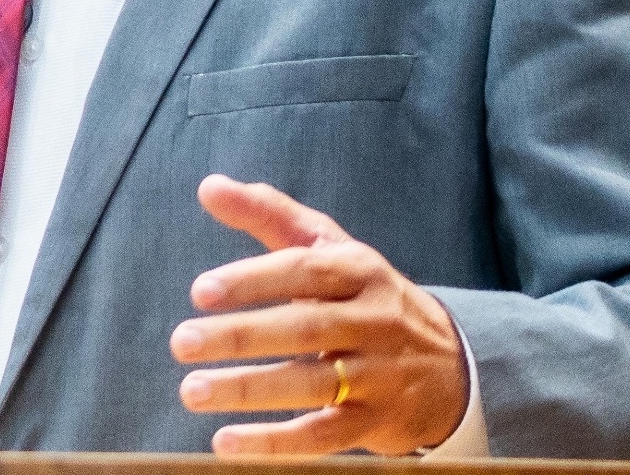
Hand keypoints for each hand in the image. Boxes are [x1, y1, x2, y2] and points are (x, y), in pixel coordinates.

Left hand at [169, 174, 467, 455]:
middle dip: (240, 336)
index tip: (201, 290)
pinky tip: (225, 442)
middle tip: (182, 341)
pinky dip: (274, 443)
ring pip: (310, 384)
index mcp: (358, 269)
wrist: (447, 363)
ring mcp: (377, 374)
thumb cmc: (362, 293)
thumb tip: (209, 187)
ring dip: (247, 390)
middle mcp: (372, 319)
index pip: (303, 270)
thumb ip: (268, 213)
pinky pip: (322, 437)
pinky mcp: (374, 422)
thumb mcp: (327, 245)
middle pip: (303, 328)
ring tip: (192, 389)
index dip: (253, 280)